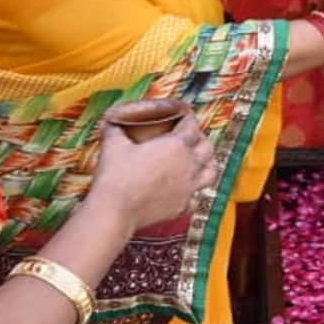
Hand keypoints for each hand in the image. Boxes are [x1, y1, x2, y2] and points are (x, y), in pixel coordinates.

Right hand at [89, 104, 217, 231]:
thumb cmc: (116, 175)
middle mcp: (189, 165)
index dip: (189, 117)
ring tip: (199, 161)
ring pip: (211, 172)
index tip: (184, 115)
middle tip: (190, 137)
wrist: (115, 209)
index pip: (192, 125)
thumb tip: (112, 120)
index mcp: (177, 145)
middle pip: (207, 147)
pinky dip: (194, 193)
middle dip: (201, 139)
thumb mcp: (113, 143)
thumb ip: (116, 128)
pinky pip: (197, 198)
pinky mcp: (183, 207)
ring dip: (207, 164)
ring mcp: (189, 188)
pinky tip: (186, 191)